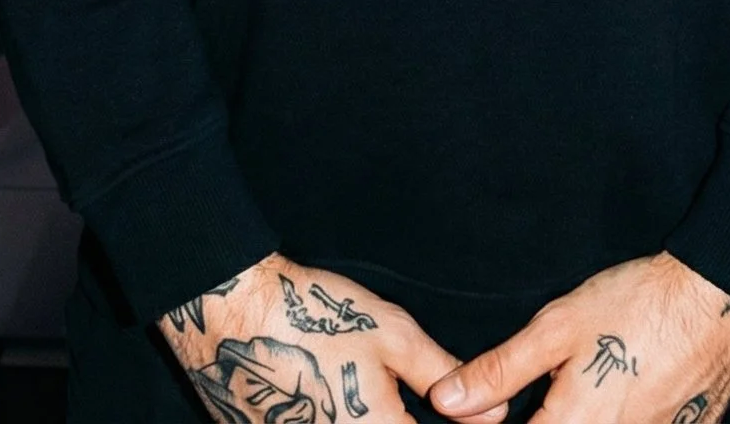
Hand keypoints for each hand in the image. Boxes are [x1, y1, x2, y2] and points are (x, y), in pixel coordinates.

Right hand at [161, 255, 508, 423]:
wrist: (233, 316)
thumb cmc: (314, 316)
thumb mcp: (391, 334)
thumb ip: (443, 376)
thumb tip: (496, 416)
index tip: (458, 415)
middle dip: (406, 422)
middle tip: (395, 398)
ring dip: (377, 423)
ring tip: (363, 392)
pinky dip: (341, 421)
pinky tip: (336, 401)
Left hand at [428, 252, 729, 423]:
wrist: (718, 301)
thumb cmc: (636, 305)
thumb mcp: (556, 327)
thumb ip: (499, 371)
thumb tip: (445, 401)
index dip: (500, 422)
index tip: (499, 410)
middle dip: (549, 414)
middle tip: (560, 384)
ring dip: (581, 417)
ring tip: (585, 386)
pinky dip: (622, 415)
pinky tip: (625, 388)